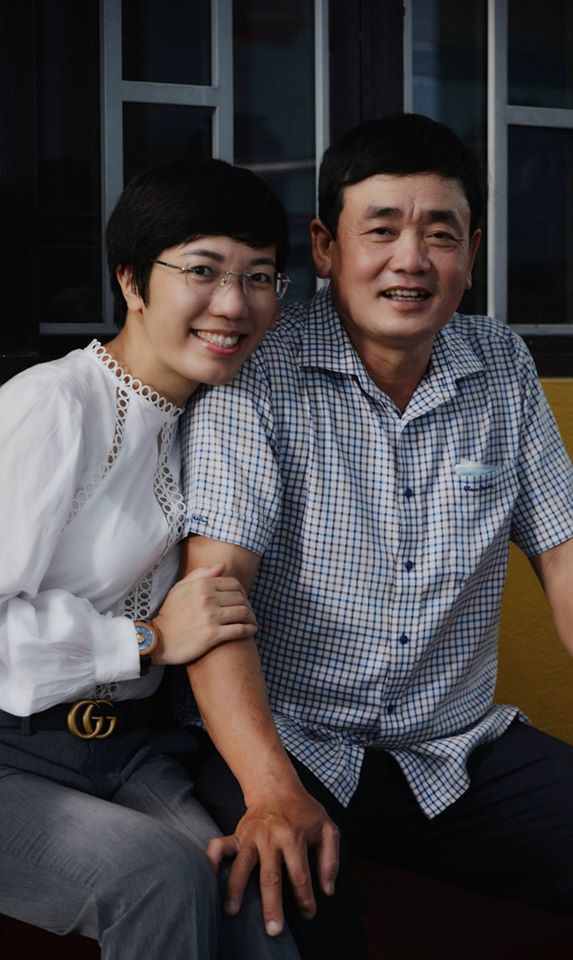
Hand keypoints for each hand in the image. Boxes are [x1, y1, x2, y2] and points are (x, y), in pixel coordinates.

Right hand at [153, 564, 255, 664]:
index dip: (241, 591)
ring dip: (251, 617)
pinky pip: (240, 630)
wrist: (159, 639)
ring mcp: (212, 617)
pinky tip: (251, 630)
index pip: (234, 584)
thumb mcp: (180, 588)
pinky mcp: (213, 635)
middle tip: (247, 612)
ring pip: (244, 613)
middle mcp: (208, 599)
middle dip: (247, 604)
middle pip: (241, 598)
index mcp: (202, 585)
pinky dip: (249, 630)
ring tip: (251, 622)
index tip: (241, 599)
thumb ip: (201, 574)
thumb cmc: (170, 613)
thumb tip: (222, 566)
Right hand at [206, 785, 338, 936]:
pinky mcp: (237, 834)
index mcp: (294, 836)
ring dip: (235, 888)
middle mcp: (270, 837)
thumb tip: (328, 890)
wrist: (276, 786)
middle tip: (273, 931)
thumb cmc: (304, 811)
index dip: (304, 897)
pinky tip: (208, 876)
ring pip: (242, 864)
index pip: (300, 874)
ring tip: (231, 911)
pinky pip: (220, 845)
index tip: (308, 913)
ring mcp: (251, 836)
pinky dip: (212, 859)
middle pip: (270, 876)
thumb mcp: (326, 827)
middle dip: (271, 904)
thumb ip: (330, 858)